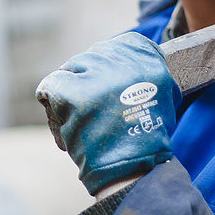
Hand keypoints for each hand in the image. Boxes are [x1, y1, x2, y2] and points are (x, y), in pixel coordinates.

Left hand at [35, 32, 181, 194]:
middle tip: (93, 103)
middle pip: (94, 55)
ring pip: (72, 67)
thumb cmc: (146, 138)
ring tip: (81, 112)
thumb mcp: (161, 96)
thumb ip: (147, 72)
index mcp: (148, 61)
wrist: (131, 170)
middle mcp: (124, 62)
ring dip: (73, 87)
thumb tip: (127, 56)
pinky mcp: (73, 91)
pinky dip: (53, 99)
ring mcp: (97, 75)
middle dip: (90, 76)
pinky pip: (52, 84)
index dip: (112, 62)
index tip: (110, 81)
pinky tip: (63, 113)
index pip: (123, 44)